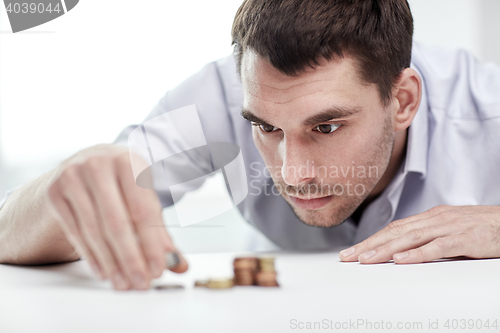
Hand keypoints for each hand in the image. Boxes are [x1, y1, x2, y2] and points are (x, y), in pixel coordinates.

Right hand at [45, 144, 187, 289]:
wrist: (85, 161)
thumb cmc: (121, 182)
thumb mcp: (144, 197)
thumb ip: (160, 231)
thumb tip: (179, 264)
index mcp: (129, 162)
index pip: (142, 211)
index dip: (151, 244)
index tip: (158, 269)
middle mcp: (99, 165)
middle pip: (117, 223)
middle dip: (131, 258)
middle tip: (140, 283)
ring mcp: (73, 177)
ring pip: (94, 231)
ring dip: (111, 262)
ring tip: (123, 282)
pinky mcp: (55, 192)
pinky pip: (75, 232)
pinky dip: (92, 256)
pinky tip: (104, 271)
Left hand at [339, 205, 499, 263]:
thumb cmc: (479, 227)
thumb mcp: (448, 228)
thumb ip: (427, 236)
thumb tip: (402, 248)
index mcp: (430, 216)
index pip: (394, 228)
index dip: (371, 239)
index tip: (353, 251)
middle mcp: (434, 219)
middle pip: (395, 232)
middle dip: (369, 245)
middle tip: (349, 257)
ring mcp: (448, 228)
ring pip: (410, 238)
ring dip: (385, 250)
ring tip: (366, 259)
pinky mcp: (463, 239)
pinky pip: (437, 247)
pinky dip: (417, 254)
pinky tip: (400, 261)